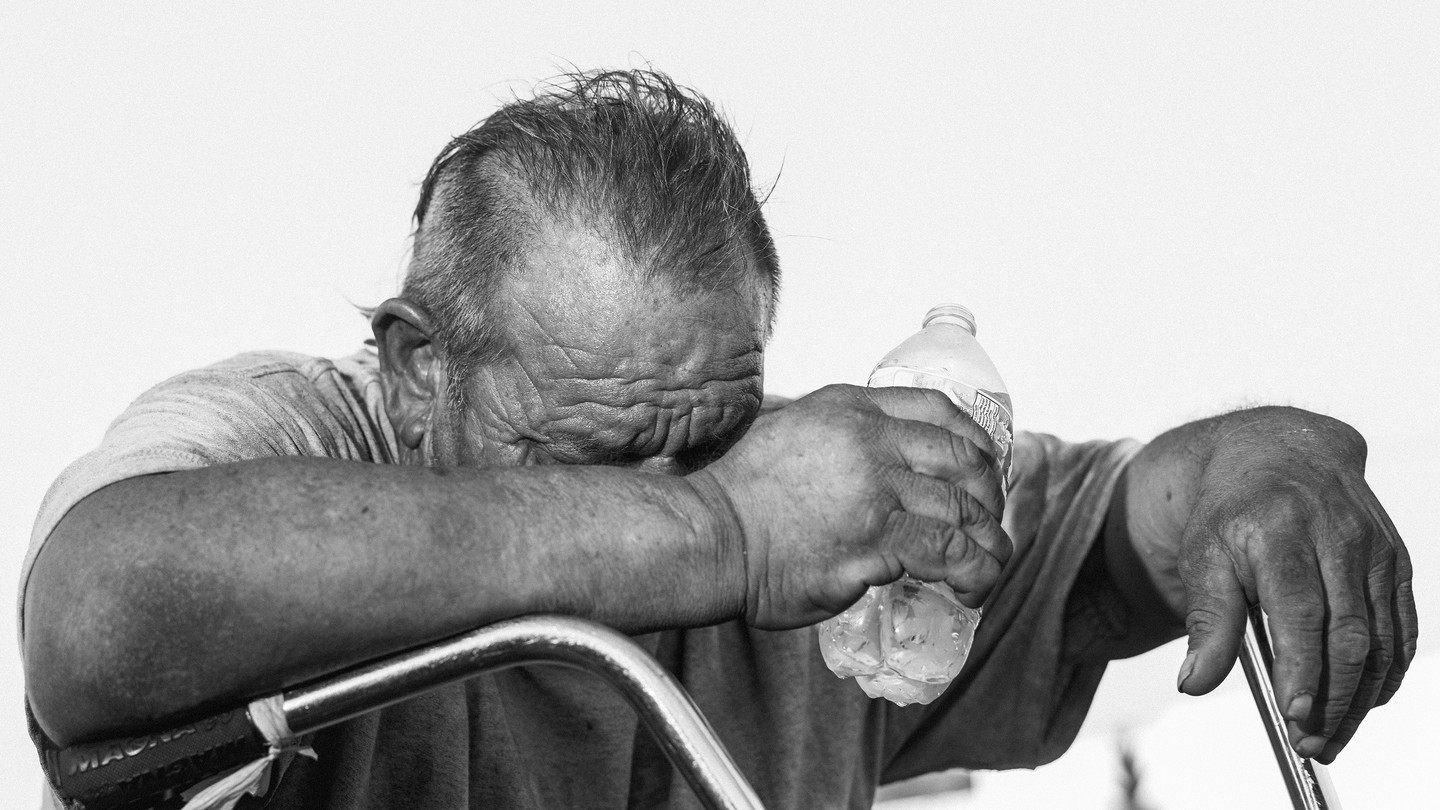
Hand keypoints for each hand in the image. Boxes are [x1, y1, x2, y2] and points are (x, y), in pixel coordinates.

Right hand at [691, 384, 1010, 628]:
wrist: (711, 534)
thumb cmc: (741, 496)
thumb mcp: (790, 431)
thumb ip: (836, 435)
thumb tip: (868, 455)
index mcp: (851, 408)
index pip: (938, 409)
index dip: (975, 441)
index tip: (984, 469)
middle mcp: (871, 439)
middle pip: (964, 458)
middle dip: (989, 495)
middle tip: (987, 525)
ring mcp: (877, 488)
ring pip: (964, 509)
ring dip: (989, 542)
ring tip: (988, 567)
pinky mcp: (878, 538)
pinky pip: (950, 552)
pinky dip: (973, 571)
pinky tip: (970, 588)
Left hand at [1172, 408, 1416, 762]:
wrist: (1282, 452)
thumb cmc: (1234, 513)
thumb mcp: (1204, 555)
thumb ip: (1207, 620)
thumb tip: (1194, 684)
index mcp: (1281, 532)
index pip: (1299, 612)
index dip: (1301, 668)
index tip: (1292, 715)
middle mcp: (1337, 539)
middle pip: (1348, 634)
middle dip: (1332, 697)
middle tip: (1311, 744)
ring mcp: (1374, 550)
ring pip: (1382, 639)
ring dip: (1362, 697)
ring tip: (1333, 737)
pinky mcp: (1395, 562)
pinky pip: (1402, 628)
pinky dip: (1389, 672)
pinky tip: (1366, 702)